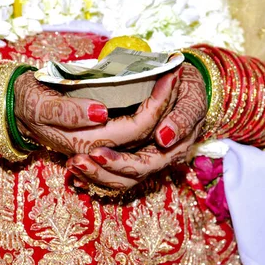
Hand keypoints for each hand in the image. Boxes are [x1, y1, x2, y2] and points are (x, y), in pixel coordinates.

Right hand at [14, 70, 179, 154]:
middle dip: (166, 104)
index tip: (169, 75)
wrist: (16, 110)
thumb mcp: (39, 104)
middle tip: (177, 74)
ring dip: (163, 115)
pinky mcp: (102, 140)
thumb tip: (101, 113)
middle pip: (146, 135)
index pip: (134, 128)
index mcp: (85, 143)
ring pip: (145, 143)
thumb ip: (67, 112)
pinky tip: (161, 101)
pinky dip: (152, 123)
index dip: (156, 104)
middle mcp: (97, 151)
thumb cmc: (28, 102)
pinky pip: (135, 140)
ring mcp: (101, 148)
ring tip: (174, 85)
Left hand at [66, 63, 206, 189]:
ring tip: (72, 164)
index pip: (143, 165)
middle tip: (76, 159)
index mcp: (173, 150)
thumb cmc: (189, 89)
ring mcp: (144, 158)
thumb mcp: (192, 98)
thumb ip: (183, 117)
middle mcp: (157, 159)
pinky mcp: (131, 154)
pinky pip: (112, 175)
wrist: (186, 84)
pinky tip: (75, 171)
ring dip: (93, 175)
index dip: (119, 162)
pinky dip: (92, 175)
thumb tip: (164, 137)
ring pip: (117, 181)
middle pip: (126, 178)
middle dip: (100, 171)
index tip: (96, 152)